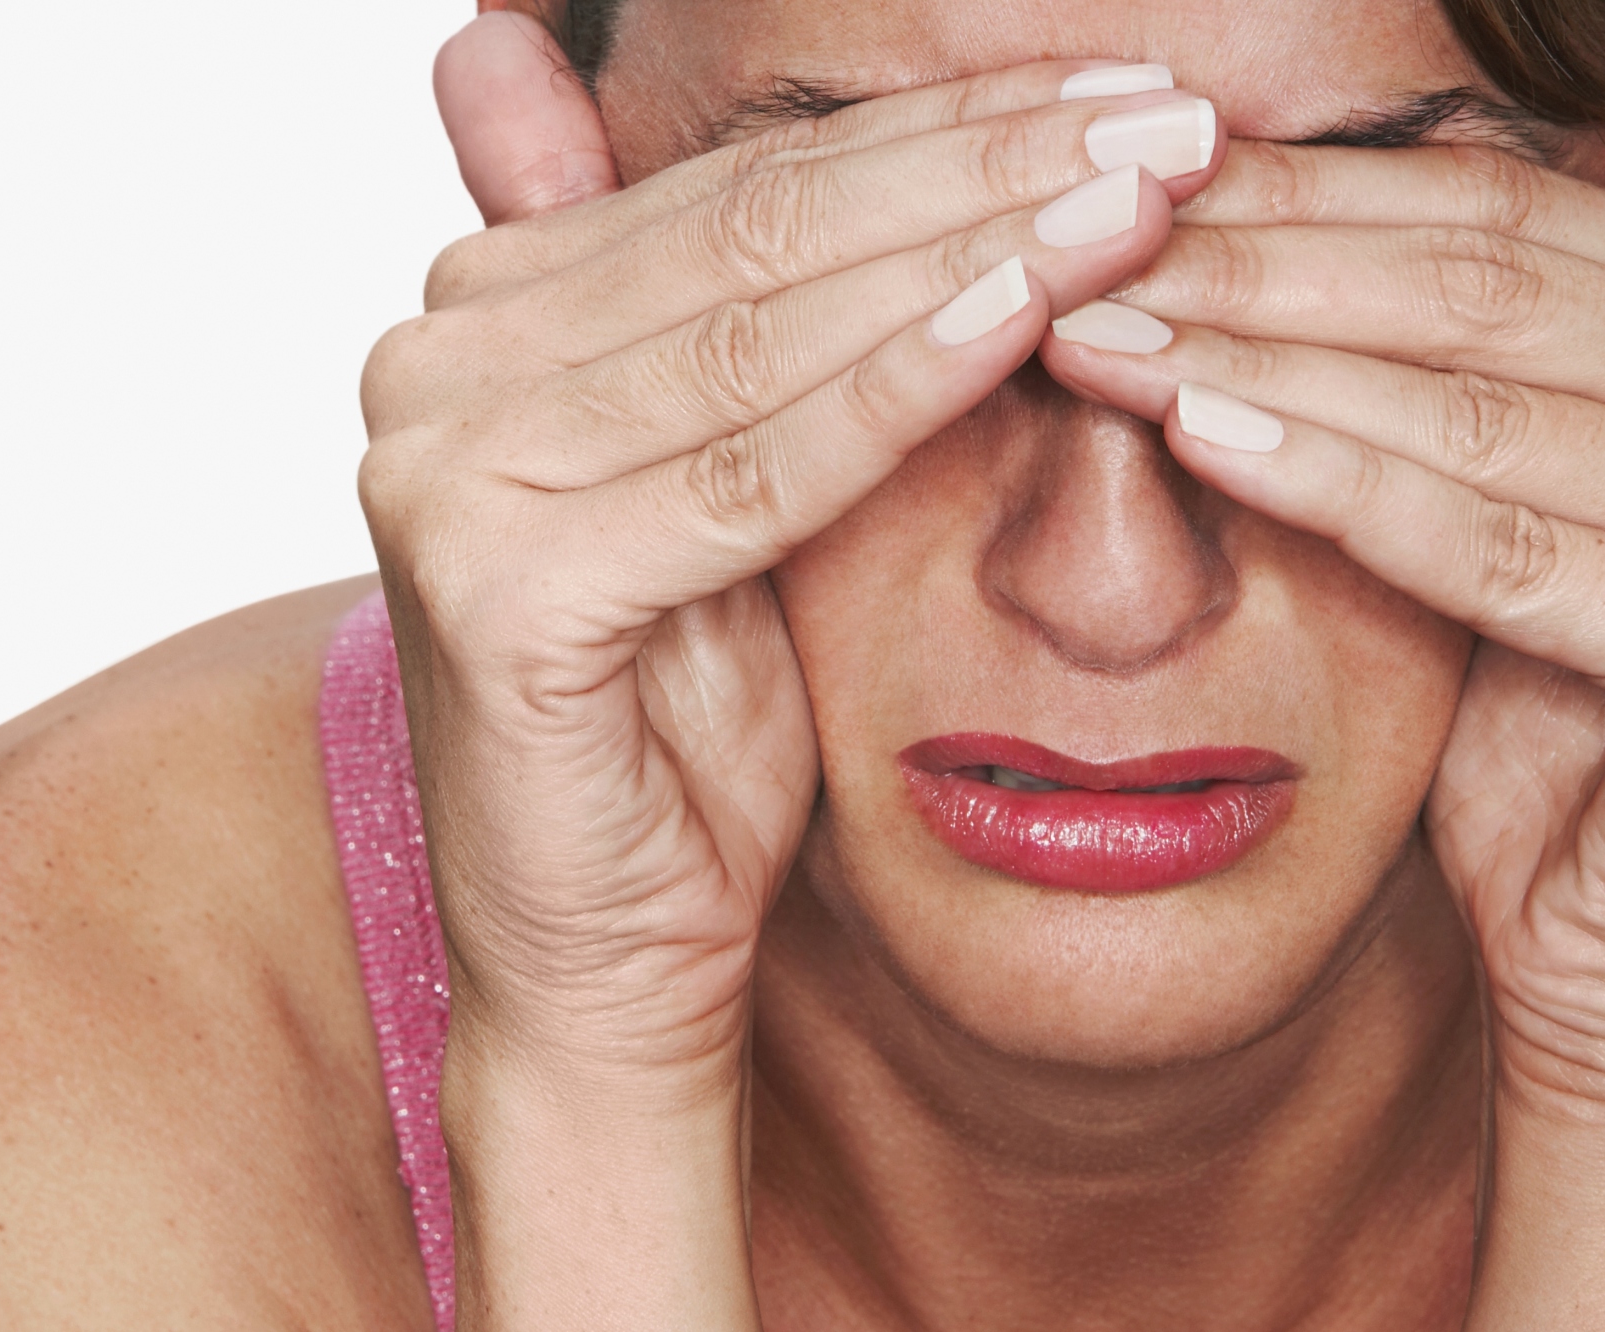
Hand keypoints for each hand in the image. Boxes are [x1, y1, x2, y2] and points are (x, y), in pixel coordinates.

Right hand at [365, 15, 1220, 1331]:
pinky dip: (897, 394)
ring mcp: (446, 472)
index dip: (945, 132)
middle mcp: (432, 367)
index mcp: (482, 317)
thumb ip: (758, 325)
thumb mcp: (736, 498)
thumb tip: (879, 162)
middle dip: (986, 170)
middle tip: (1172, 121)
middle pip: (760, 235)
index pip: (747, 186)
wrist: (601, 960)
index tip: (1123, 97)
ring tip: (1145, 196)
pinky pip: (751, 474)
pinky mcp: (496, 587)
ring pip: (766, 334)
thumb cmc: (684, 737)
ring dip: (977, 252)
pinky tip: (1034, 316)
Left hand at [1042, 18, 1604, 1331]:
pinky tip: (1204, 439)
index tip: (1132, 191)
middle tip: (1079, 252)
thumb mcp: (1504, 528)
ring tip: (1097, 336)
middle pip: (1481, 288)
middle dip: (1257, 265)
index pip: (1504, 218)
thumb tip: (1293, 248)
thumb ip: (1450, 384)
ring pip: (1474, 405)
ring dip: (1259, 359)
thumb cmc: (1559, 744)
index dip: (1307, 198)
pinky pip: (1499, 549)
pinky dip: (1343, 486)